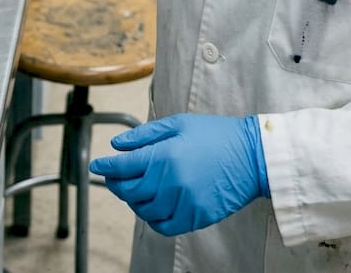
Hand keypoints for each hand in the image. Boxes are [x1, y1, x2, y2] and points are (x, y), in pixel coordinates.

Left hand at [88, 114, 268, 236]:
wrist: (253, 156)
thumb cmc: (216, 135)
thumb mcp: (179, 124)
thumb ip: (144, 135)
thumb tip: (116, 145)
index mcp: (164, 156)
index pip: (122, 166)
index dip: (105, 167)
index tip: (96, 166)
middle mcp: (171, 182)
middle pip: (129, 190)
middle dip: (116, 183)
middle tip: (114, 177)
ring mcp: (184, 202)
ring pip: (143, 210)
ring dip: (134, 201)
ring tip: (136, 190)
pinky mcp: (196, 217)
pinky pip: (163, 226)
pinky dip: (153, 219)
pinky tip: (153, 207)